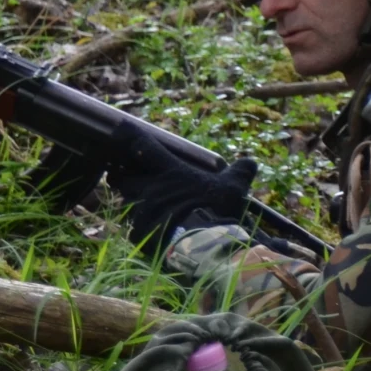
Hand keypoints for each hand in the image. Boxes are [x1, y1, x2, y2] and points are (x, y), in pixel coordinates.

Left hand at [108, 141, 256, 252]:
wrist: (206, 242)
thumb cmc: (218, 208)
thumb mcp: (234, 187)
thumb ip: (241, 172)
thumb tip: (250, 162)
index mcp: (169, 170)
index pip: (142, 145)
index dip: (130, 136)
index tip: (122, 129)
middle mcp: (149, 187)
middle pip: (120, 176)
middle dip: (121, 176)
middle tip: (127, 176)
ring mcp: (140, 210)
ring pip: (125, 201)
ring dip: (131, 203)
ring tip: (142, 208)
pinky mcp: (139, 232)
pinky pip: (132, 227)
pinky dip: (138, 228)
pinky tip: (149, 232)